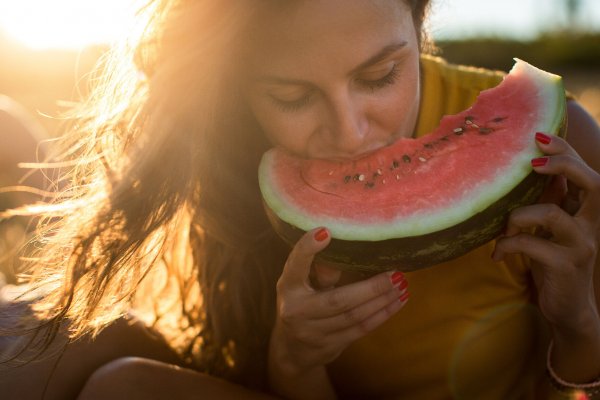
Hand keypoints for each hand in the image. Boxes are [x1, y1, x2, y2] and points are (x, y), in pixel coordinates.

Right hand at [268, 227, 408, 396]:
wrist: (292, 351)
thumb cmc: (301, 304)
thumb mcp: (301, 285)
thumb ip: (320, 270)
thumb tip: (340, 244)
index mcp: (288, 287)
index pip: (296, 265)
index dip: (307, 249)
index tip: (326, 232)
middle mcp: (296, 310)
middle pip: (338, 300)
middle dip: (371, 288)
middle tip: (396, 273)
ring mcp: (312, 332)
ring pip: (354, 316)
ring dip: (382, 300)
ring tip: (402, 285)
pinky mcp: (329, 347)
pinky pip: (360, 329)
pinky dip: (382, 315)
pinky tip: (397, 302)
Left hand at [493, 133, 599, 332]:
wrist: (567, 309)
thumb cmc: (552, 262)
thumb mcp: (549, 229)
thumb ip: (547, 202)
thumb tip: (529, 169)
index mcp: (585, 212)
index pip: (585, 173)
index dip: (566, 152)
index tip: (539, 136)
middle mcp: (591, 225)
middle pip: (594, 184)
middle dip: (564, 165)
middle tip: (533, 163)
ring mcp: (581, 245)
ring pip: (553, 215)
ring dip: (519, 216)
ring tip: (504, 229)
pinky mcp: (565, 266)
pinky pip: (531, 245)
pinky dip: (507, 245)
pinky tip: (497, 254)